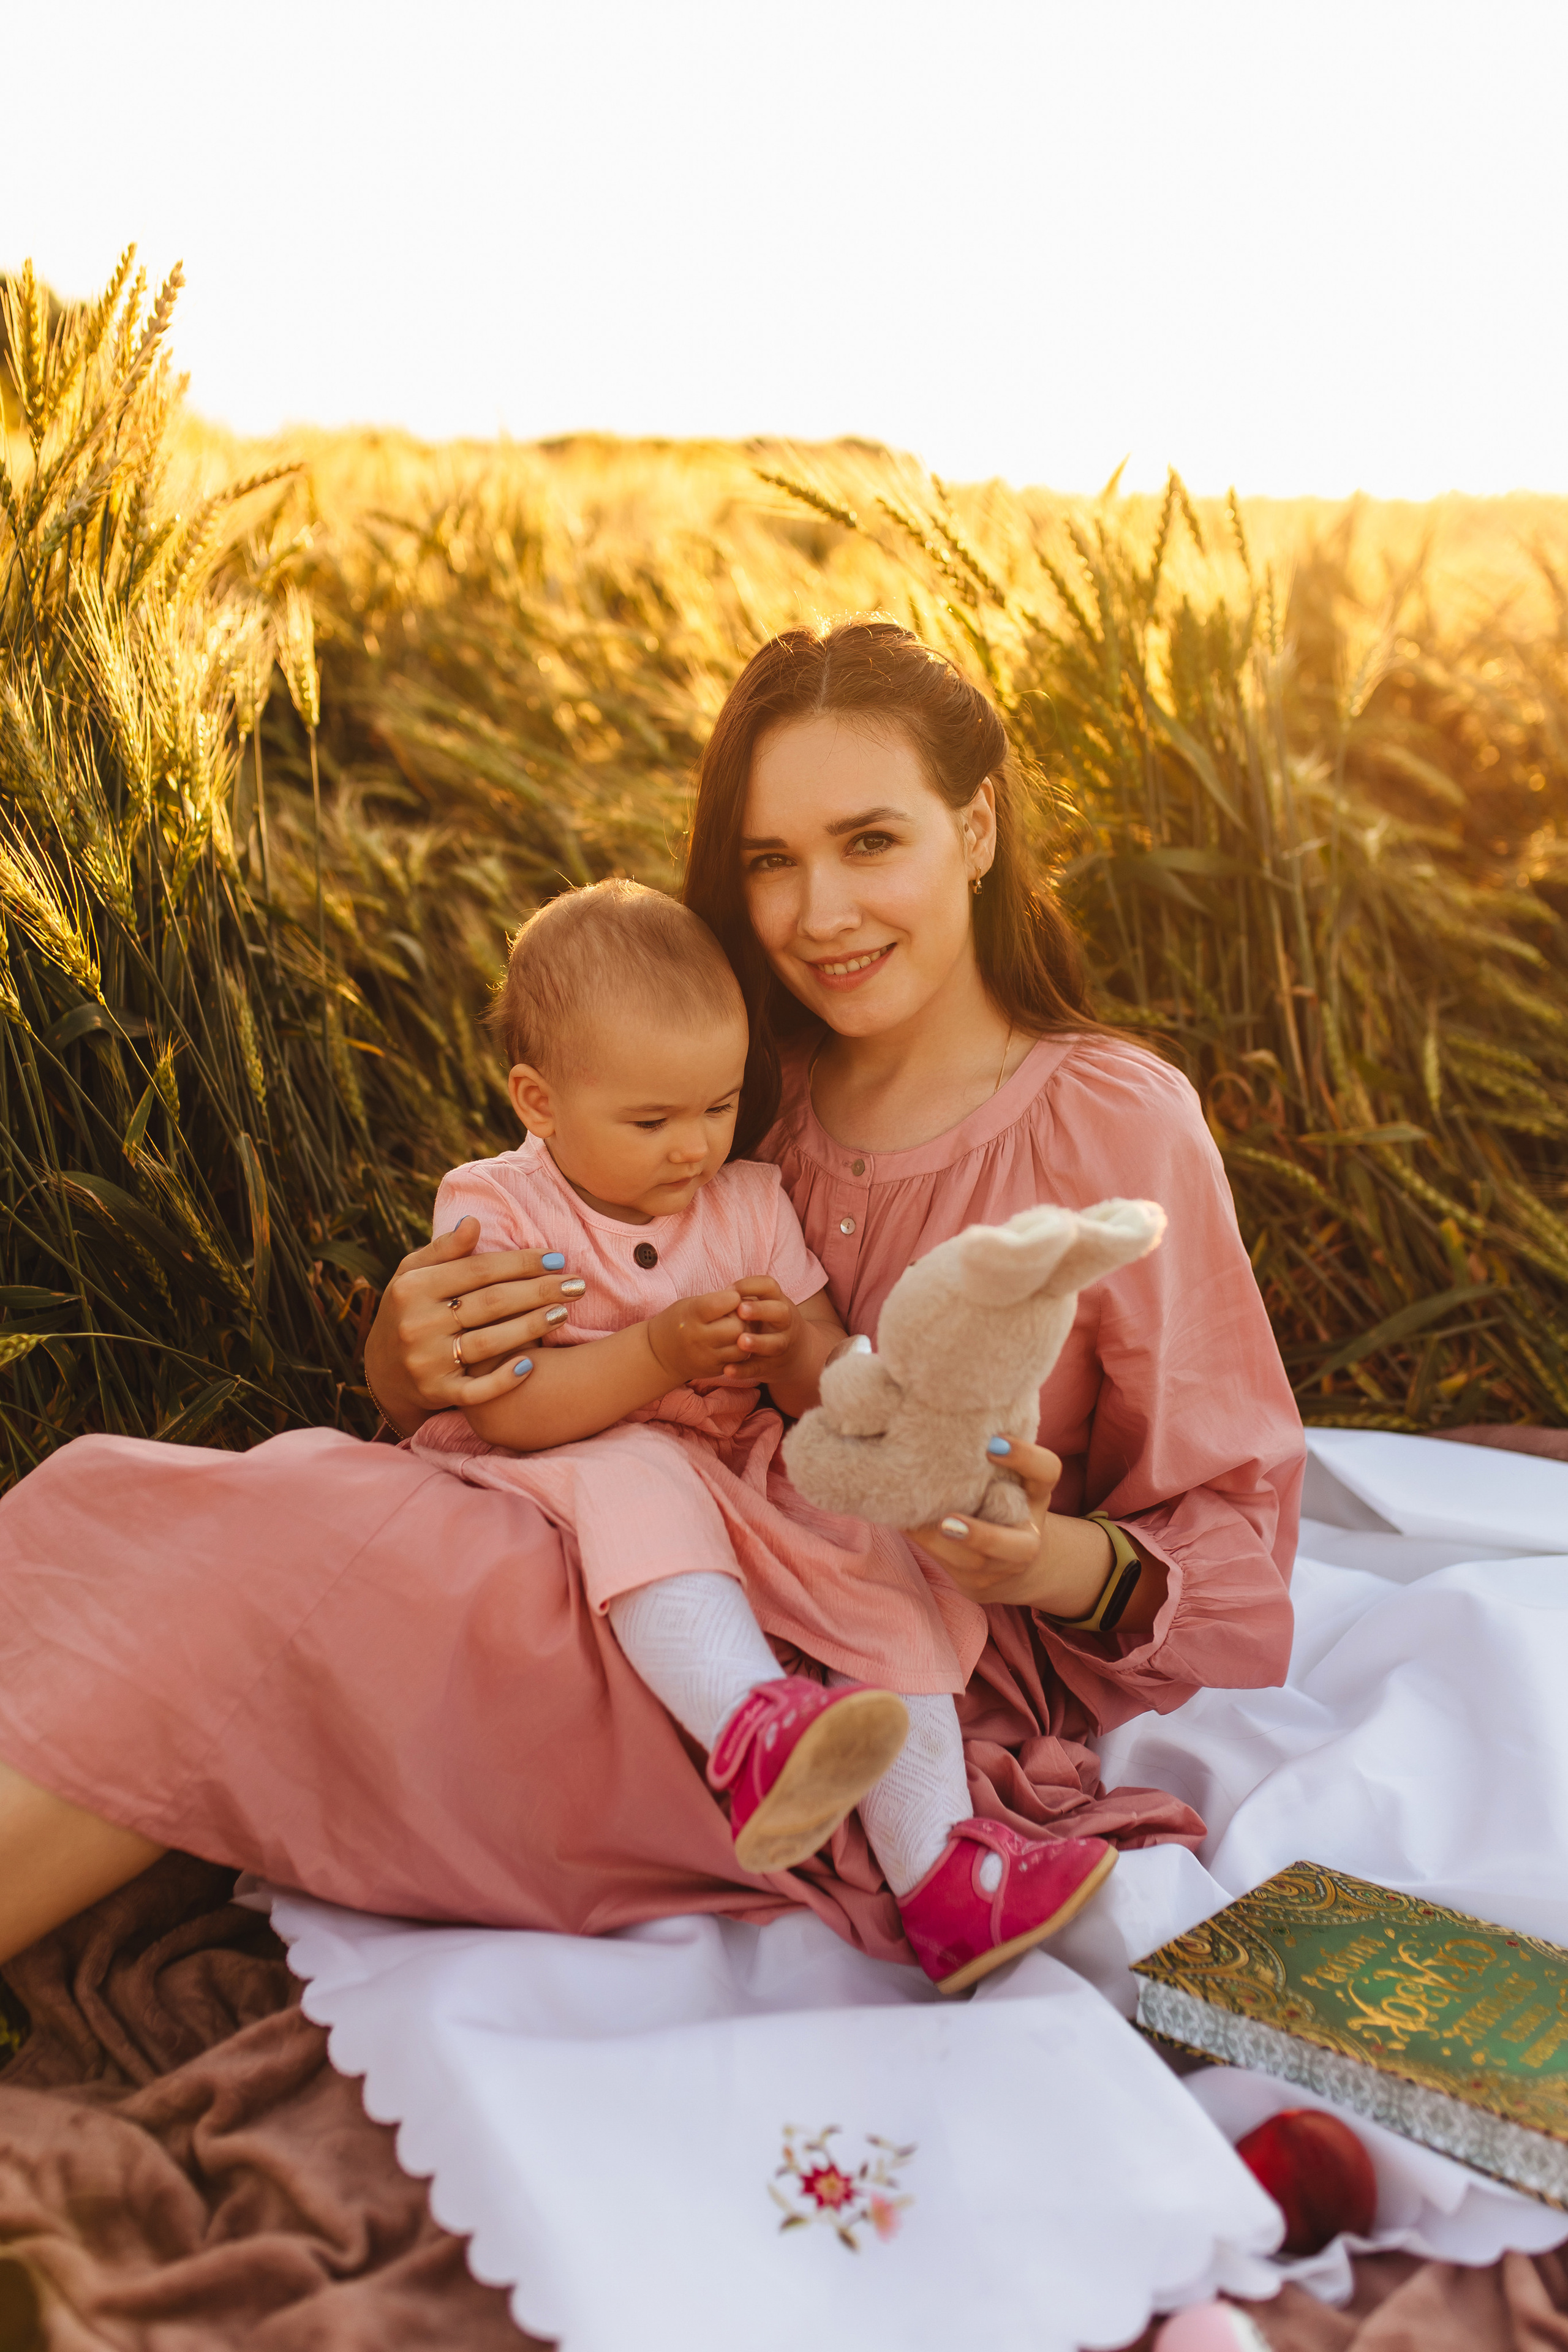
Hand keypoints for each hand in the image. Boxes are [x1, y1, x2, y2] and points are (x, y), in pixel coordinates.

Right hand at [362, 1218, 586, 1432]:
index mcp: (413, 1287)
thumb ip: (444, 1249)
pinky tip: (532, 1365)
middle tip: (576, 1285)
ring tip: (564, 1314)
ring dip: (531, 1328)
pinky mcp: (437, 1393)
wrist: (383, 1371)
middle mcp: (418, 1324)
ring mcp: (426, 1362)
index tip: (557, 1258)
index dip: (521, 1263)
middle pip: (490, 1303)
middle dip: (538, 1292)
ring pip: (489, 1343)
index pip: (478, 1269)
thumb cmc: (410, 1309)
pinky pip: (477, 1390)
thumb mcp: (413, 1273)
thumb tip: (474, 1222)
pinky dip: (504, 1379)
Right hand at [646, 1288, 747, 1384]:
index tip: (730, 1298)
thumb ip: (715, 1301)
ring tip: (736, 1330)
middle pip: (737, 1327)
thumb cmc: (678, 1321)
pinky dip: (741, 1350)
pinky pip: (739, 1361)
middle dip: (742, 1319)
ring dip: (746, 1336)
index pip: (724, 1302)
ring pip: (743, 1347)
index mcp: (691, 1315)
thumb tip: (745, 1300)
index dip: (733, 1297)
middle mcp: (698, 1338)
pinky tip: (734, 1342)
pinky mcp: (715, 1371)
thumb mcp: (690, 1304)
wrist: (660, 1355)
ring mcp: (707, 1357)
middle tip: (736, 1316)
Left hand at [720, 1274, 801, 1380]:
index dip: (750, 1285)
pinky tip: (728, 1370)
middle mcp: (786, 1322)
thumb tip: (718, 1296)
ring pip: (774, 1344)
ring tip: (740, 1341)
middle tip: (741, 1310)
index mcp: (779, 1302)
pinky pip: (759, 1368)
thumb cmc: (770, 1323)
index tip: (729, 1290)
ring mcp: (782, 1345)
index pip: (770, 1286)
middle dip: (761, 1310)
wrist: (799, 1353)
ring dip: (757, 1342)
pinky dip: (744, 1370)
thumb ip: (744, 1301)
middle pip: (780, 1312)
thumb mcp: (766, 1306)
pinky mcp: (773, 1366)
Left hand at [912, 1438, 1118, 1614]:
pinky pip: (947, 1567)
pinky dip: (923, 1545)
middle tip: (946, 1521)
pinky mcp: (976, 1584)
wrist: (1011, 1564)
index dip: (1024, 1458)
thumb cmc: (999, 1500)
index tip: (993, 1442)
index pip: (1046, 1472)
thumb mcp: (1006, 1477)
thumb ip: (988, 1455)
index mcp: (1036, 1496)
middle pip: (1017, 1547)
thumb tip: (934, 1416)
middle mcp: (1028, 1536)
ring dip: (936, 1543)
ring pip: (971, 1563)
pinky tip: (903, 1523)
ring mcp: (1003, 1567)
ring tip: (910, 1521)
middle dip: (980, 1536)